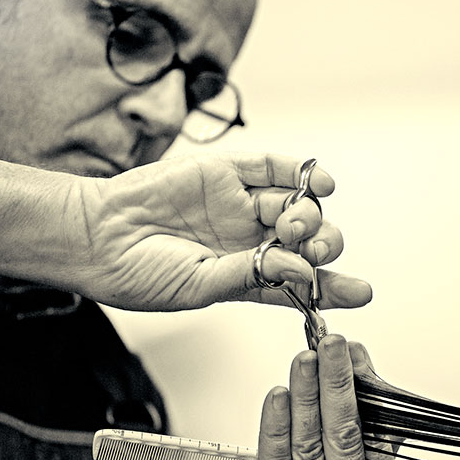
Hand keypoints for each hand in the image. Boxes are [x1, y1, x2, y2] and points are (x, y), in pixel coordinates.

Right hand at [72, 153, 372, 310]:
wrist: (97, 235)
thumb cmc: (140, 273)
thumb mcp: (199, 286)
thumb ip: (250, 275)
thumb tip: (298, 268)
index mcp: (244, 276)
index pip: (299, 282)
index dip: (333, 287)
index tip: (362, 292)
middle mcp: (247, 240)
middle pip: (305, 240)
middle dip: (319, 244)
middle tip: (311, 250)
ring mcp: (238, 205)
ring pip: (294, 204)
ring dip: (309, 213)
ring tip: (294, 224)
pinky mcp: (224, 172)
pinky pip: (271, 167)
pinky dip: (299, 171)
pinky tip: (320, 182)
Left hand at [241, 335, 398, 459]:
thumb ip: (374, 452)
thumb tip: (369, 388)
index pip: (374, 437)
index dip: (361, 390)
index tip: (352, 353)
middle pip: (343, 436)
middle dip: (336, 383)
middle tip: (330, 344)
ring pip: (308, 448)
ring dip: (305, 397)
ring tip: (303, 360)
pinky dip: (275, 428)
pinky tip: (278, 398)